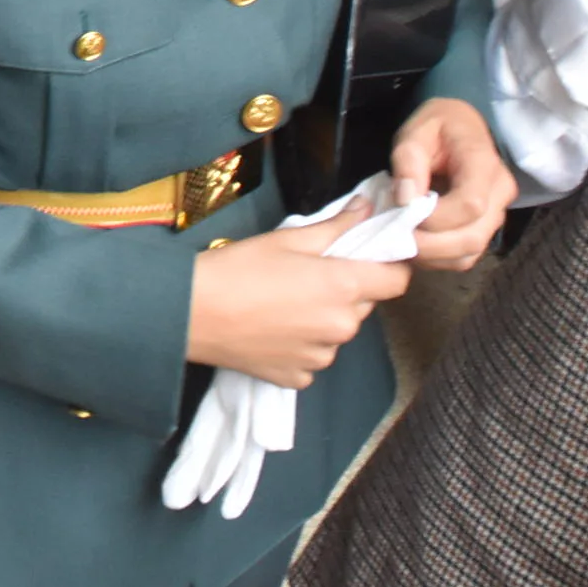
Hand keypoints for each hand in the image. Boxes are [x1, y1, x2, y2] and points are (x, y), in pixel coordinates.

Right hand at [185, 197, 413, 388]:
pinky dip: (300, 346)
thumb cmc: (237, 267)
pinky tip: (271, 330)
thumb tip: (366, 208)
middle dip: (345, 289)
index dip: (389, 265)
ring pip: (337, 332)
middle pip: (363, 305)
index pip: (397, 280)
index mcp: (343, 287)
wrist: (190, 313)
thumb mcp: (287, 238)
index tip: (369, 258)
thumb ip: (336, 226)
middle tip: (307, 275)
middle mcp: (341, 327)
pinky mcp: (299, 377)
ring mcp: (321, 357)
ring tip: (282, 304)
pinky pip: (313, 358)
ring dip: (323, 319)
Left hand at [389, 97, 516, 269]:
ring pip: (470, 252)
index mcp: (484, 163)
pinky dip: (440, 258)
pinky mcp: (487, 228)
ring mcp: (497, 214)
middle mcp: (500, 193)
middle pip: (472, 237)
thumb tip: (405, 201)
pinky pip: (466, 256)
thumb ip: (408, 162)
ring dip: (433, 255)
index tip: (402, 213)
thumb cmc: (436, 128)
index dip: (435, 218)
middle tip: (395, 235)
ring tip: (403, 240)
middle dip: (430, 245)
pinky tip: (418, 244)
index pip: (470, 205)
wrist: (460, 127)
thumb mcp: (415, 132)